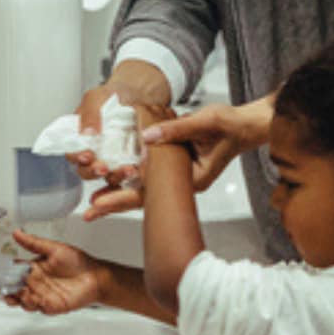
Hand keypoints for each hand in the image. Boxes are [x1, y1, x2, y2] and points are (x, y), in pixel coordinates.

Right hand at [4, 230, 104, 315]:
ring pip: (21, 299)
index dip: (1, 274)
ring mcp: (41, 295)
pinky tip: (29, 298)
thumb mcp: (54, 248)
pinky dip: (29, 304)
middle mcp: (35, 282)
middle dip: (3, 290)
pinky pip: (35, 307)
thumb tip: (17, 232)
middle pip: (13, 288)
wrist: (95, 278)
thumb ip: (34, 243)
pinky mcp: (49, 306)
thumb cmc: (78, 262)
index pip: (12, 271)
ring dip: (15, 298)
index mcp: (34, 268)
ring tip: (13, 294)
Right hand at [65, 62, 170, 186]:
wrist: (139, 93)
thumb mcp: (97, 97)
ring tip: (126, 170)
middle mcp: (94, 152)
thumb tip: (87, 134)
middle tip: (102, 168)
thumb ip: (89, 113)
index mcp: (81, 138)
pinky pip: (127, 175)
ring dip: (115, 176)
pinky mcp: (129, 162)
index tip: (86, 155)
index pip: (73, 154)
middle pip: (87, 171)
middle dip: (93, 171)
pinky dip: (131, 175)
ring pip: (108, 177)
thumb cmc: (113, 96)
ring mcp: (112, 159)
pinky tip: (137, 169)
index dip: (77, 157)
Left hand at [79, 100, 267, 220]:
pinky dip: (132, 176)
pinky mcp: (177, 167)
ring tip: (95, 203)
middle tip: (90, 212)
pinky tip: (115, 177)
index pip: (151, 193)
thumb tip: (146, 135)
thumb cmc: (230, 126)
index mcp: (191, 179)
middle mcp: (183, 183)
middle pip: (145, 197)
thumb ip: (177, 129)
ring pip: (146, 188)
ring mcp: (179, 177)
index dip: (122, 197)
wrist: (243, 125)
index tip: (100, 204)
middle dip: (116, 203)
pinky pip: (151, 175)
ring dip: (121, 192)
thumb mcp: (205, 122)